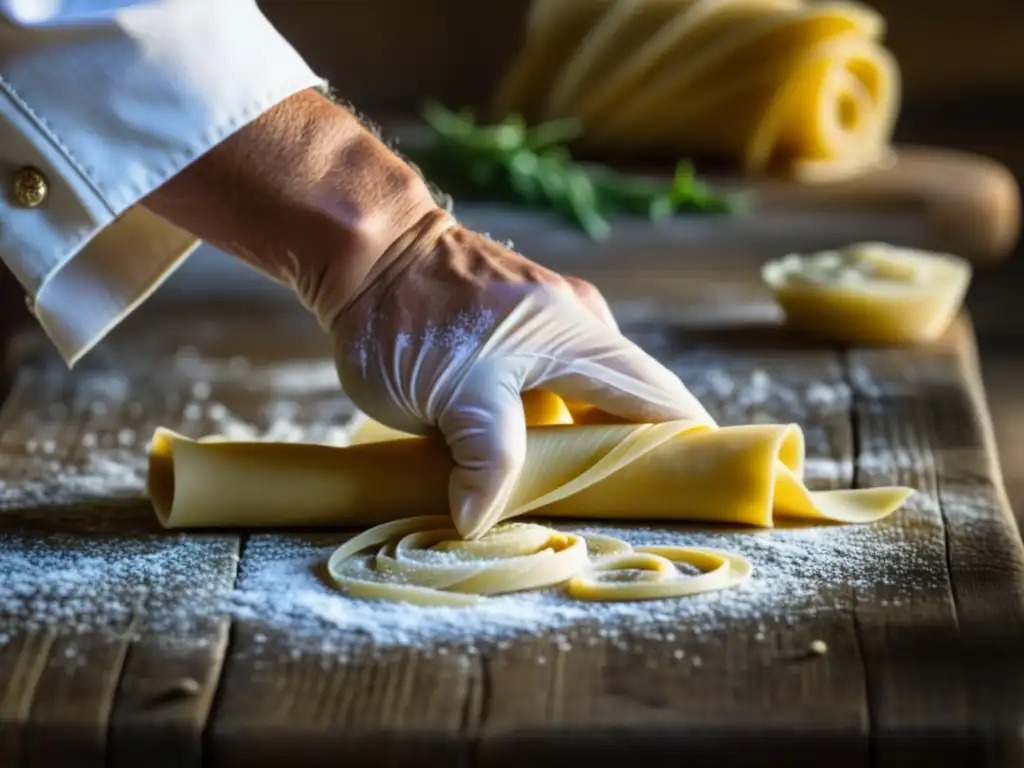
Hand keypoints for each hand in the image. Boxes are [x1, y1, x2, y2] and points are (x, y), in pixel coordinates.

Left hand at [329, 210, 714, 537]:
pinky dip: (553, 423)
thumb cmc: (408, 317)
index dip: (688, 447)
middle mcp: (579, 323)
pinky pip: (554, 382)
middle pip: (631, 401)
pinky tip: (529, 455)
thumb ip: (487, 464)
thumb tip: (480, 520)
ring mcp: (548, 319)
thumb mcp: (453, 398)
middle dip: (634, 456)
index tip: (698, 493)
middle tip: (626, 512)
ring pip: (588, 395)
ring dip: (585, 442)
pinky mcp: (514, 326)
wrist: (362, 247)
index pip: (661, 400)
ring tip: (576, 494)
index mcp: (580, 337)